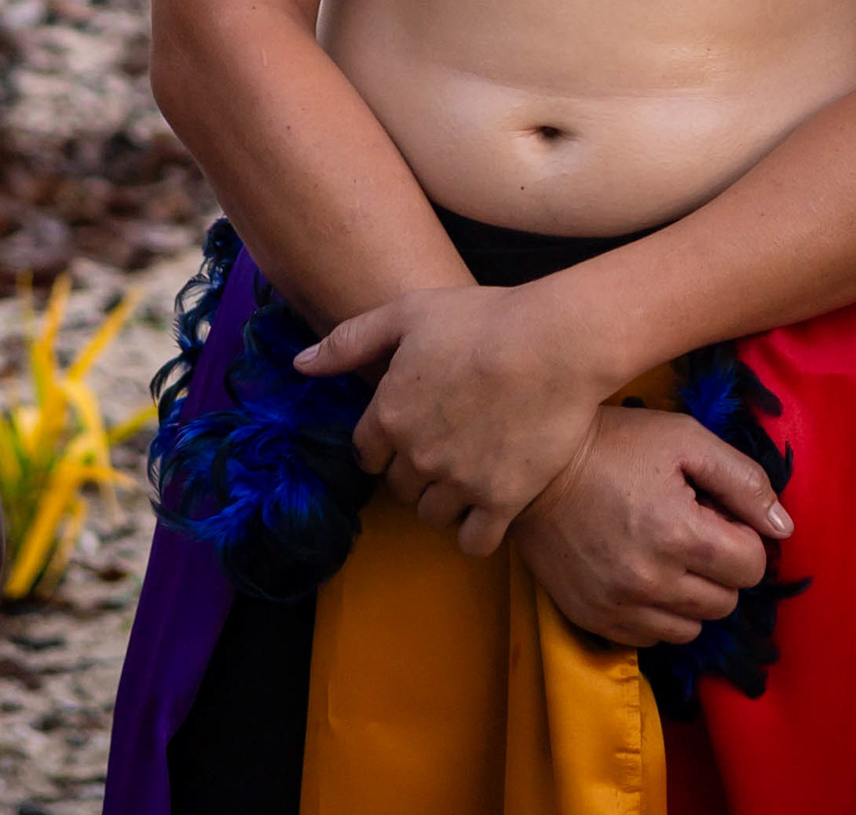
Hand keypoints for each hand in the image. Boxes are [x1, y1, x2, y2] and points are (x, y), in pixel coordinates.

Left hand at [298, 282, 620, 552]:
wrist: (557, 343)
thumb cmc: (484, 318)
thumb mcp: (408, 312)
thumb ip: (350, 341)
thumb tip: (299, 366)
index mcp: (388, 414)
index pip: (366, 454)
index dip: (385, 444)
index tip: (409, 432)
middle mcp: (416, 455)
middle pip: (399, 486)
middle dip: (414, 472)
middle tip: (445, 449)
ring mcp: (459, 482)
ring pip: (432, 515)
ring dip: (444, 502)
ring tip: (469, 475)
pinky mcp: (502, 501)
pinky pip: (474, 542)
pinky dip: (477, 532)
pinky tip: (489, 509)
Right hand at [512, 407, 791, 649]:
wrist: (532, 471)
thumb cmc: (614, 444)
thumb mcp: (684, 440)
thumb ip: (743, 480)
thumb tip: (784, 527)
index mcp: (679, 533)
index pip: (752, 565)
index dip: (744, 537)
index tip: (718, 515)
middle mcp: (652, 580)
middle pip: (727, 601)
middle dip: (722, 567)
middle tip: (693, 531)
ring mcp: (619, 606)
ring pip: (693, 627)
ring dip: (693, 595)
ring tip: (667, 555)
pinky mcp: (594, 620)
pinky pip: (652, 638)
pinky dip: (658, 612)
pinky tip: (641, 574)